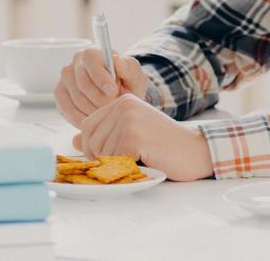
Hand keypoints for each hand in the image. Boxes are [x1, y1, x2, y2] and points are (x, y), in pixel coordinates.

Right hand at [54, 47, 149, 127]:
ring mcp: (65, 79)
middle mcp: (75, 63)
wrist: (117, 96)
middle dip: (100, 99)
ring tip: (106, 114)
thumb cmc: (126, 83)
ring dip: (93, 111)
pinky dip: (82, 119)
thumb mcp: (134, 74)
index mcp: (92, 53)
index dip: (102, 78)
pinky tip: (94, 120)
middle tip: (112, 108)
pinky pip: (68, 110)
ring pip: (76, 99)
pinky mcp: (60, 95)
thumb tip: (116, 60)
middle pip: (83, 83)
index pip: (91, 61)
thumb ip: (129, 67)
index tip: (113, 92)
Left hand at [73, 93, 213, 181]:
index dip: (94, 146)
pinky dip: (127, 168)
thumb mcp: (132, 134)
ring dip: (119, 163)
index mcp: (122, 101)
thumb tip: (74, 140)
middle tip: (132, 157)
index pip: (87, 127)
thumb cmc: (164, 146)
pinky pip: (114, 161)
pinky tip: (146, 160)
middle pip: (91, 141)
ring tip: (142, 157)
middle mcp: (123, 105)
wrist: (195, 150)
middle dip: (105, 157)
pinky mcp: (133, 136)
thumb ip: (105, 135)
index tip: (115, 153)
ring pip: (101, 152)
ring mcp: (128, 119)